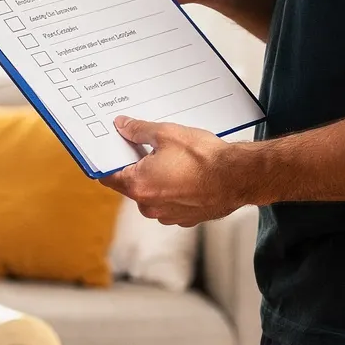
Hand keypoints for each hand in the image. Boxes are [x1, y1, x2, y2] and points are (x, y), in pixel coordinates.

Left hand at [100, 116, 252, 225]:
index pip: (107, 176)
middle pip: (131, 184)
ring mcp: (167, 216)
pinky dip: (174, 189)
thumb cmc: (204, 158)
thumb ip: (138, 131)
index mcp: (138, 186)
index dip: (106, 161)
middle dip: (137, 166)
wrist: (239, 177)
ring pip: (152, 194)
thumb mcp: (167, 134)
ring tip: (175, 160)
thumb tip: (123, 126)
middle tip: (149, 148)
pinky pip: (171, 202)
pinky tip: (187, 174)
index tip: (109, 151)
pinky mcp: (185, 218)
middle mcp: (149, 206)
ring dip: (158, 179)